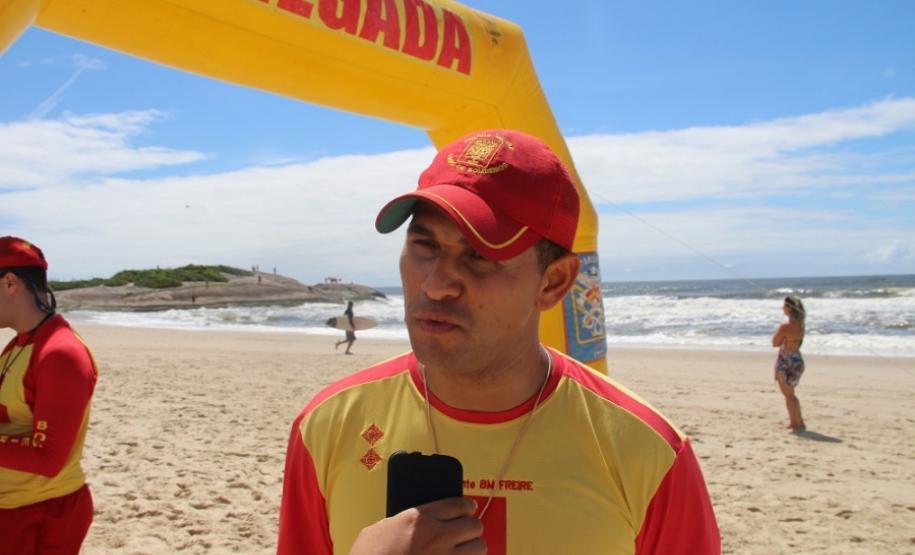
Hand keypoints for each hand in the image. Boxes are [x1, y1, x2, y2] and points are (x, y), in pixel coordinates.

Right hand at [349, 497, 484, 554]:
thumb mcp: (379, 529)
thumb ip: (403, 520)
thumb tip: (416, 520)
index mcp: (418, 519)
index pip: (458, 504)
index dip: (467, 505)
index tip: (469, 508)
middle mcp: (437, 537)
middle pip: (474, 525)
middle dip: (472, 527)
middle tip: (466, 530)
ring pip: (479, 547)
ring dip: (474, 547)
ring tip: (466, 549)